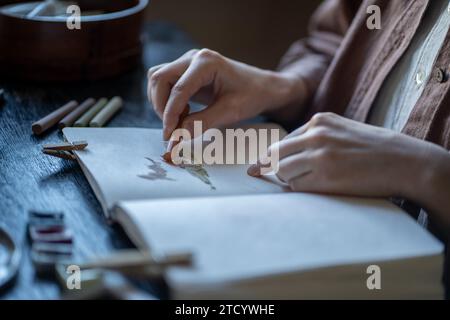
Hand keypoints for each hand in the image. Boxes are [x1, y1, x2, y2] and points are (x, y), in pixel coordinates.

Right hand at [147, 49, 304, 139]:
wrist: (263, 88)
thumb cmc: (252, 96)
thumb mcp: (229, 112)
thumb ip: (201, 124)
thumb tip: (176, 140)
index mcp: (206, 62)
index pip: (178, 89)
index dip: (170, 115)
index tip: (169, 136)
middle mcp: (193, 57)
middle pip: (159, 79)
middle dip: (161, 107)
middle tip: (172, 130)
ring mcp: (188, 62)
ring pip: (158, 80)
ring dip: (161, 103)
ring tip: (181, 120)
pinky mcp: (186, 71)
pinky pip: (165, 83)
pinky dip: (166, 100)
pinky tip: (184, 112)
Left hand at [255, 113, 448, 201]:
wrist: (403, 161)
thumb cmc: (373, 148)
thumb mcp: (342, 131)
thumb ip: (315, 137)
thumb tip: (286, 154)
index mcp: (319, 121)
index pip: (283, 142)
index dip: (272, 157)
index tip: (256, 167)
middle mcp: (315, 134)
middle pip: (275, 155)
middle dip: (269, 168)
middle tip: (261, 175)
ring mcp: (319, 155)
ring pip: (283, 172)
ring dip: (288, 181)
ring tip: (307, 182)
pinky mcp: (325, 176)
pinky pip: (297, 187)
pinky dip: (300, 190)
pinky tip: (317, 188)